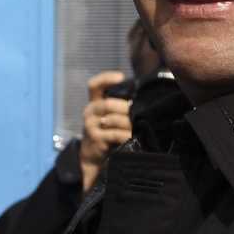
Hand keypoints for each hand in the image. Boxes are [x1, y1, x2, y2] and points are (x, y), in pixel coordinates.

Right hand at [81, 71, 131, 190]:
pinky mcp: (95, 138)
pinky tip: (133, 136)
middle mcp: (90, 112)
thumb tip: (143, 99)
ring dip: (129, 123)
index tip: (121, 76)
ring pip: (112, 119)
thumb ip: (119, 108)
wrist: (91, 157)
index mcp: (94, 103)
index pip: (94, 85)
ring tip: (139, 126)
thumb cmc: (105, 133)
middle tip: (138, 112)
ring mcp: (91, 126)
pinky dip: (126, 134)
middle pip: (107, 104)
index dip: (106, 78)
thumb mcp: (109, 118)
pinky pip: (115, 134)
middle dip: (125, 108)